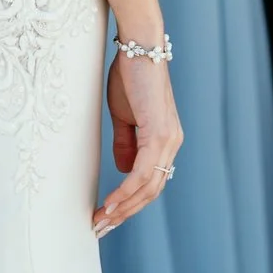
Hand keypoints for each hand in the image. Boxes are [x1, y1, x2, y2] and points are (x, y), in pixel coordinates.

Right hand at [94, 47, 180, 236]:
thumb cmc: (130, 74)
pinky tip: (111, 203)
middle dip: (125, 213)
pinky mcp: (159, 133)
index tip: (107, 215)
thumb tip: (123, 170)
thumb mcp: (124, 114)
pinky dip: (126, 191)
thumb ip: (126, 143)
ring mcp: (168, 139)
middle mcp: (172, 143)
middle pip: (151, 191)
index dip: (130, 201)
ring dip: (123, 208)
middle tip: (101, 227)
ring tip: (101, 221)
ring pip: (148, 187)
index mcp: (165, 139)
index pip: (151, 181)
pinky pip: (142, 173)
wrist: (140, 46)